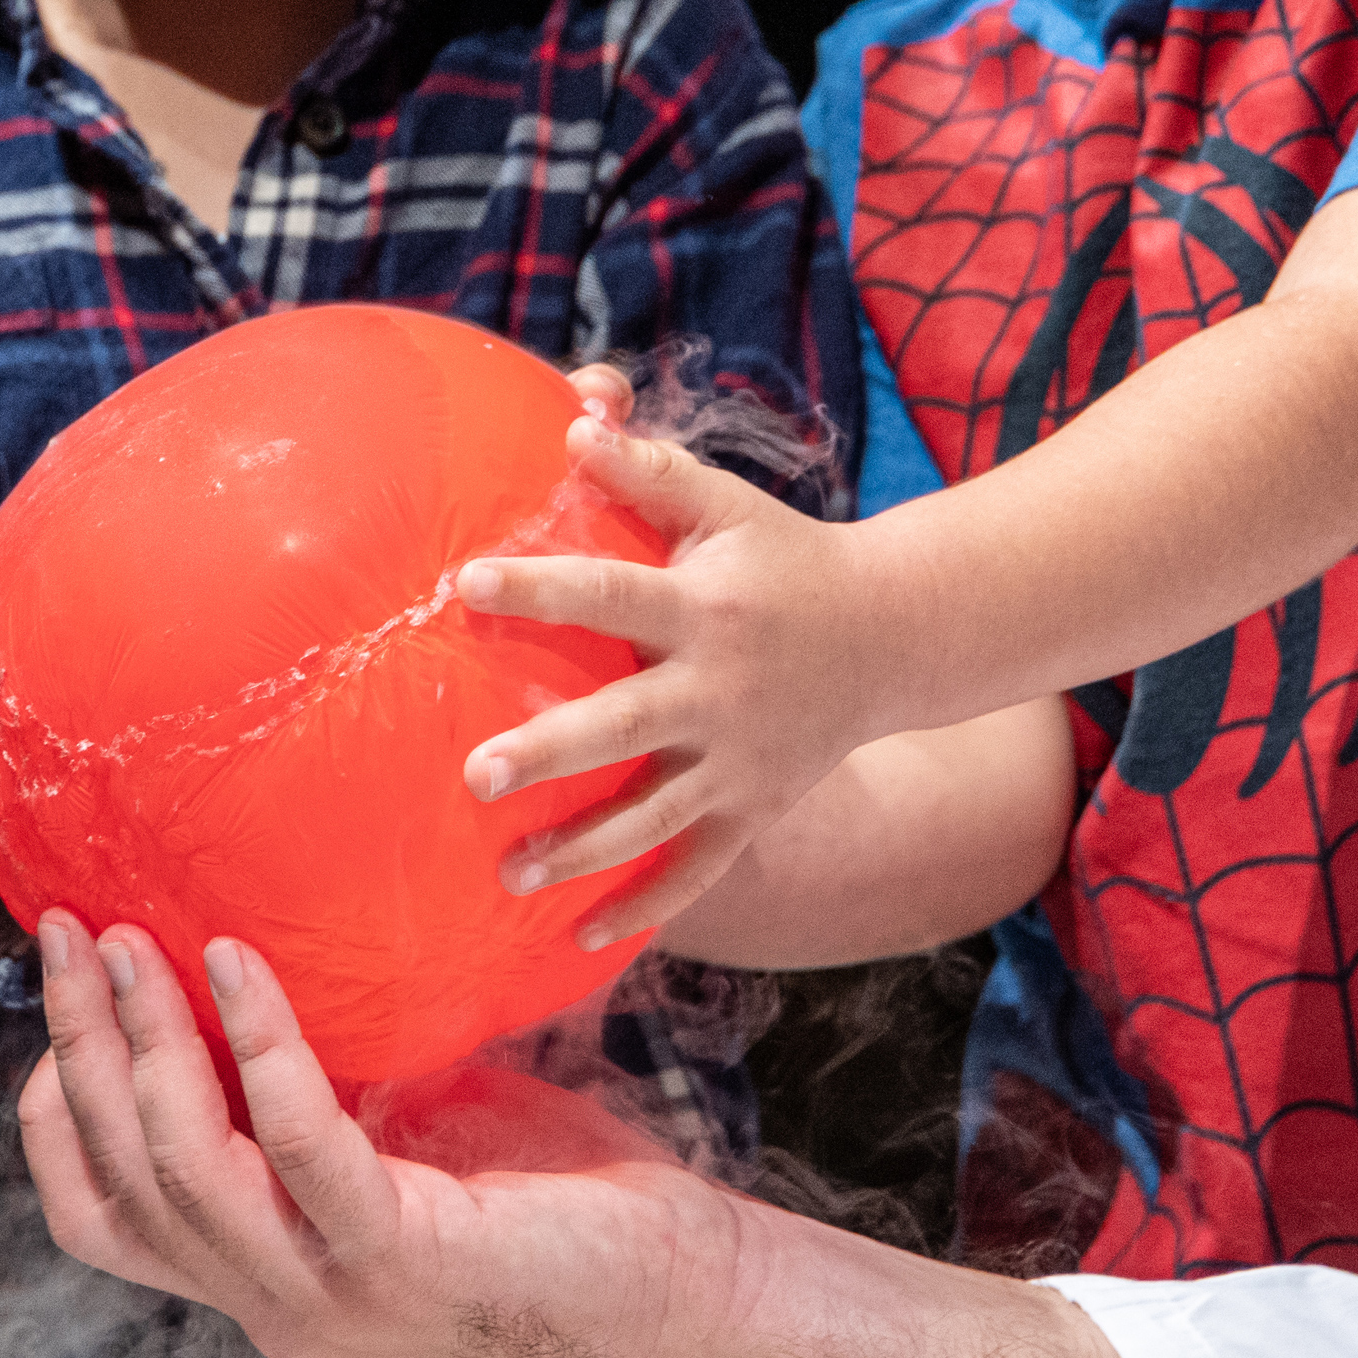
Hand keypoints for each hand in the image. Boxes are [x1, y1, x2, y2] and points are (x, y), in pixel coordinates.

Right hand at [17, 912, 1102, 1357]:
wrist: (689, 1287)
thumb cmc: (561, 1198)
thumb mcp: (412, 1125)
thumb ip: (334, 1073)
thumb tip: (268, 940)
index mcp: (269, 1271)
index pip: (107, 1216)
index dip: (58, 1114)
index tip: (60, 1001)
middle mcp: (280, 1299)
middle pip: (123, 1179)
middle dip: (79, 1047)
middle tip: (64, 931)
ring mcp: (332, 1288)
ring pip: (182, 1169)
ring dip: (140, 1042)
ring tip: (127, 937)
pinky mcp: (402, 1253)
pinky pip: (298, 1145)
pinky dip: (258, 1048)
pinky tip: (237, 963)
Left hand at [450, 414, 899, 943]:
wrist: (893, 636)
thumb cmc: (784, 557)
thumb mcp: (727, 505)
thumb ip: (649, 469)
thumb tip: (572, 420)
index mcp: (704, 609)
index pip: (611, 593)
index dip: (540, 587)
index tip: (464, 584)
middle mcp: (719, 692)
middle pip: (625, 726)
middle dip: (552, 754)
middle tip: (476, 775)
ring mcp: (739, 762)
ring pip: (655, 817)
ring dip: (582, 850)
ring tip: (510, 872)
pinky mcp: (754, 809)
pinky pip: (698, 872)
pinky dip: (646, 908)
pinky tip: (581, 938)